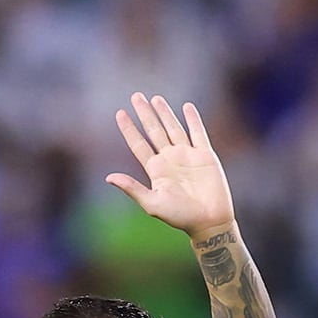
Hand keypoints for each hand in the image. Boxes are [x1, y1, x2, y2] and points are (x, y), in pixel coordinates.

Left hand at [106, 92, 235, 239]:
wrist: (209, 221)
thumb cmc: (180, 217)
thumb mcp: (152, 203)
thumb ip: (132, 188)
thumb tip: (108, 177)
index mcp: (156, 170)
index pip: (139, 144)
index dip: (129, 129)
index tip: (120, 113)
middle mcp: (170, 159)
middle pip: (154, 131)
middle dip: (145, 113)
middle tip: (136, 96)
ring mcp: (187, 155)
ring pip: (173, 128)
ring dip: (165, 113)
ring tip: (156, 98)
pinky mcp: (205, 155)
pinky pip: (198, 133)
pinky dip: (193, 119)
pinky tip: (187, 107)